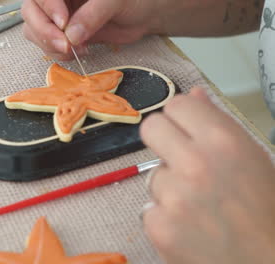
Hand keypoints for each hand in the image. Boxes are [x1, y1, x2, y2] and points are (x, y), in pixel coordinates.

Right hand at [21, 0, 262, 60]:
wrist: (144, 13)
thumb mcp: (115, 1)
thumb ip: (94, 14)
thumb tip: (71, 35)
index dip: (48, 8)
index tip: (64, 23)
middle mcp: (56, 0)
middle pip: (31, 12)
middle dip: (44, 31)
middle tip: (65, 46)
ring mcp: (56, 16)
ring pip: (34, 30)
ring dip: (50, 45)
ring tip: (75, 50)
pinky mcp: (62, 34)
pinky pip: (48, 45)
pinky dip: (59, 53)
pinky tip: (79, 51)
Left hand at [140, 87, 274, 263]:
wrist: (267, 262)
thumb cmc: (266, 211)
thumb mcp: (251, 158)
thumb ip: (217, 123)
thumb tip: (194, 93)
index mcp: (224, 141)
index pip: (176, 104)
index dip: (181, 119)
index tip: (187, 132)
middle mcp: (196, 164)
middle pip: (151, 128)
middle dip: (163, 141)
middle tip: (181, 161)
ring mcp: (175, 196)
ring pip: (153, 175)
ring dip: (170, 188)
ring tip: (198, 206)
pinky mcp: (159, 226)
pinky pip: (149, 208)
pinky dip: (165, 218)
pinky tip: (190, 228)